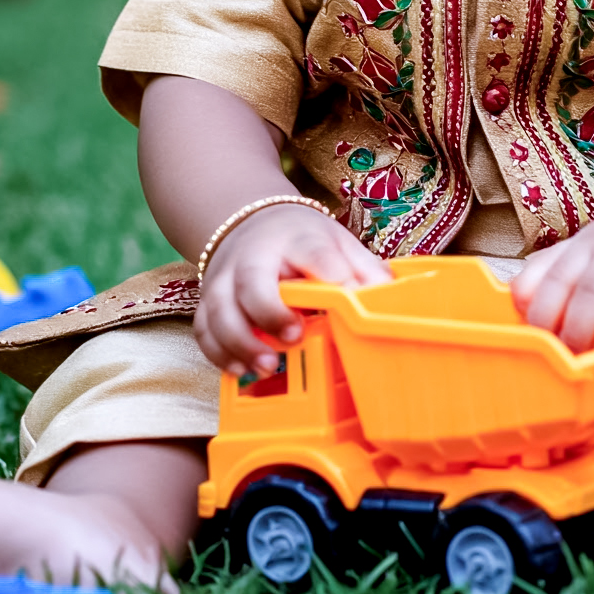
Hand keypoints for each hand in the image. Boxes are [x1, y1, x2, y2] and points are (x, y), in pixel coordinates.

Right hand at [192, 203, 389, 374]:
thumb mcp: (335, 242)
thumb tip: (389, 297)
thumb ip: (362, 268)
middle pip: (251, 281)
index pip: (311, 250)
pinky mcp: (208, 302)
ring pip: (221, 311)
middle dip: (269, 313)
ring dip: (241, 343)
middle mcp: (252, 256)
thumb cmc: (300, 241)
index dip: (327, 271)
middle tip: (293, 338)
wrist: (249, 223)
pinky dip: (219, 354)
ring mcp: (224, 279)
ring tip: (268, 366)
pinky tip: (241, 370)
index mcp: (295, 238)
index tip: (341, 292)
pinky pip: (204, 330)